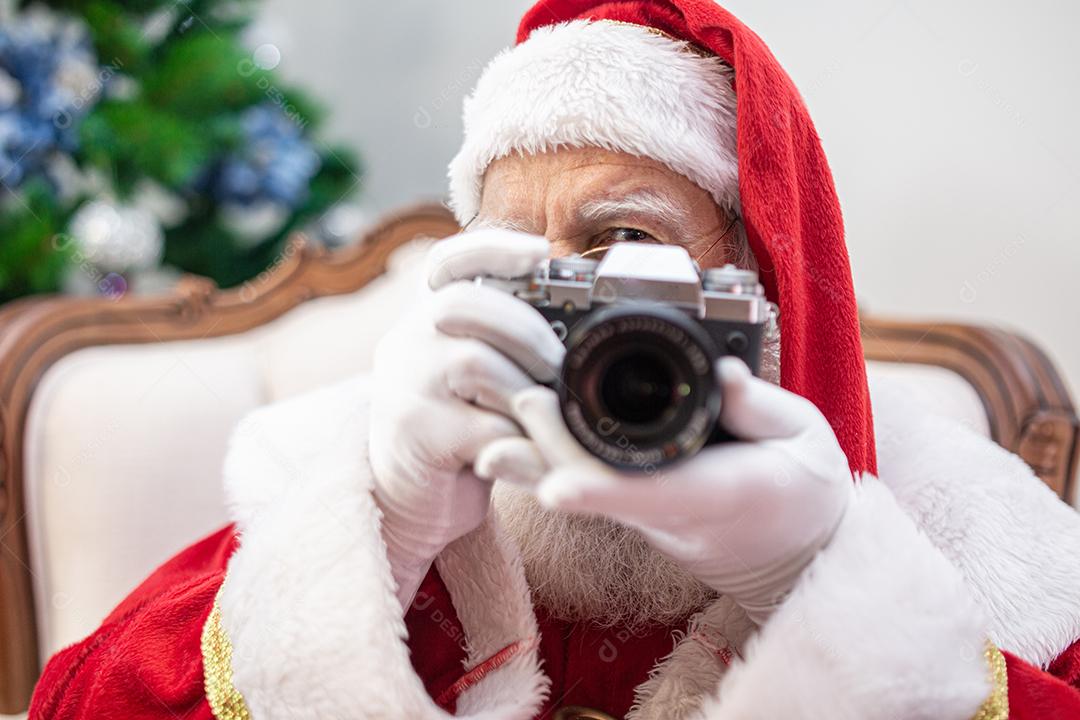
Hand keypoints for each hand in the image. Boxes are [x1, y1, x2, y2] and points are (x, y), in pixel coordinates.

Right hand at [368, 229, 563, 607]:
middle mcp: (406, 342)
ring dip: (524, 389)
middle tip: (557, 363)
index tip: (540, 252)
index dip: (493, 248)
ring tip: (545, 414)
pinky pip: (483, 425)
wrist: (410, 496)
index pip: (447, 262)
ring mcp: (405, 387)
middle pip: (460, 305)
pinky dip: (520, 438)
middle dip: (523, 329)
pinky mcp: (417, 435)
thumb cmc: (460, 426)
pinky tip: (530, 450)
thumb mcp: (475, 374)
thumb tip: (580, 318)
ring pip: (474, 364)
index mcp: (425, 318)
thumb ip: (504, 341)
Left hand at [475, 357, 852, 622]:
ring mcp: (648, 515)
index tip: (556, 486)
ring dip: (535, 462)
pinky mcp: (635, 507)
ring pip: (581, 490)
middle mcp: (671, 512)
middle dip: (551, 451)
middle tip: (519, 399)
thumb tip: (724, 373)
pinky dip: (549, 462)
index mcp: (721, 494)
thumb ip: (762, 408)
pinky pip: (586, 485)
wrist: (794, 550)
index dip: (601, 491)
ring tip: (494, 430)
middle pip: (598, 489)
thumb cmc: (803, 490)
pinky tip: (513, 438)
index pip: (655, 494)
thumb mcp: (804, 438)